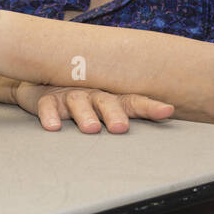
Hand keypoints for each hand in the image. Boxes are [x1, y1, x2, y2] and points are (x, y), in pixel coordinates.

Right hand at [12, 82, 173, 132]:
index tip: (167, 111)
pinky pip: (48, 106)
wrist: (46, 85)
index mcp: (113, 98)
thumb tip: (164, 122)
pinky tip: (54, 127)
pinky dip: (50, 115)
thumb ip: (129, 116)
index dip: (151, 107)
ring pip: (79, 102)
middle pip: (107, 102)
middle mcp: (95, 94)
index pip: (135, 101)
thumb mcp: (110, 107)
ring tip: (92, 128)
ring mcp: (71, 95)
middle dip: (115, 114)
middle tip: (121, 128)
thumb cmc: (88, 100)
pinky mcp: (48, 99)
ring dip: (85, 115)